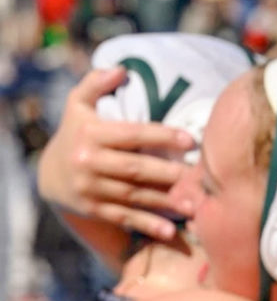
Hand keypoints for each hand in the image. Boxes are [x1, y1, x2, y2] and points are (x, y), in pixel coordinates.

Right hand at [35, 66, 195, 239]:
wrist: (50, 176)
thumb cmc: (78, 133)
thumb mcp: (78, 105)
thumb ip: (96, 84)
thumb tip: (121, 68)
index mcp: (91, 135)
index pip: (132, 134)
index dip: (162, 137)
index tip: (191, 140)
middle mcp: (89, 163)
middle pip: (135, 168)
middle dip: (169, 172)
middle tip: (201, 176)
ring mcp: (91, 189)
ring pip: (134, 195)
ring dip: (165, 201)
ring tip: (195, 205)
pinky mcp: (95, 209)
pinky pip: (125, 218)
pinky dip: (148, 225)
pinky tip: (171, 231)